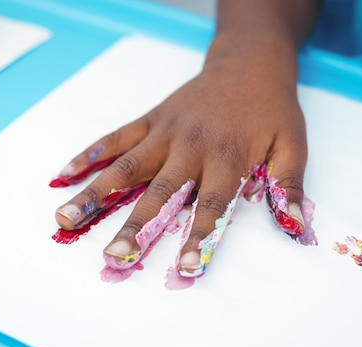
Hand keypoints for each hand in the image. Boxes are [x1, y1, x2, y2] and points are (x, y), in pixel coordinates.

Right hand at [53, 34, 308, 276]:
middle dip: (136, 227)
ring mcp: (166, 132)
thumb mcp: (293, 145)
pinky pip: (116, 137)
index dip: (198, 238)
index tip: (185, 269)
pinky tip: (65, 173)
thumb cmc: (271, 110)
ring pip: (126, 167)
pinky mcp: (151, 120)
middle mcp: (191, 147)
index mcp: (227, 158)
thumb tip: (297, 228)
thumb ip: (289, 186)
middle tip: (114, 258)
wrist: (248, 63)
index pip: (211, 206)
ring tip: (64, 220)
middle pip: (160, 193)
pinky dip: (90, 154)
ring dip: (95, 194)